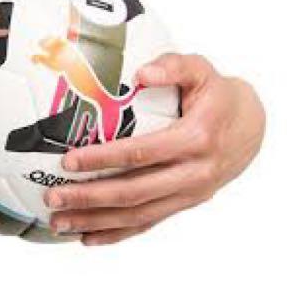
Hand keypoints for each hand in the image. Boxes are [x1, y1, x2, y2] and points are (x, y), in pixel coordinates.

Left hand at [44, 53, 264, 245]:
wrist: (251, 126)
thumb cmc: (216, 95)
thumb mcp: (201, 70)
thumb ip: (172, 66)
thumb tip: (142, 73)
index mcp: (195, 138)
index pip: (142, 154)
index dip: (104, 159)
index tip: (69, 162)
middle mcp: (194, 172)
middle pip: (135, 192)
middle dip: (90, 198)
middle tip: (53, 198)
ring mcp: (190, 193)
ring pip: (139, 214)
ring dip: (96, 222)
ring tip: (59, 223)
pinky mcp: (185, 203)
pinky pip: (149, 223)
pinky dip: (117, 234)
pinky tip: (87, 237)